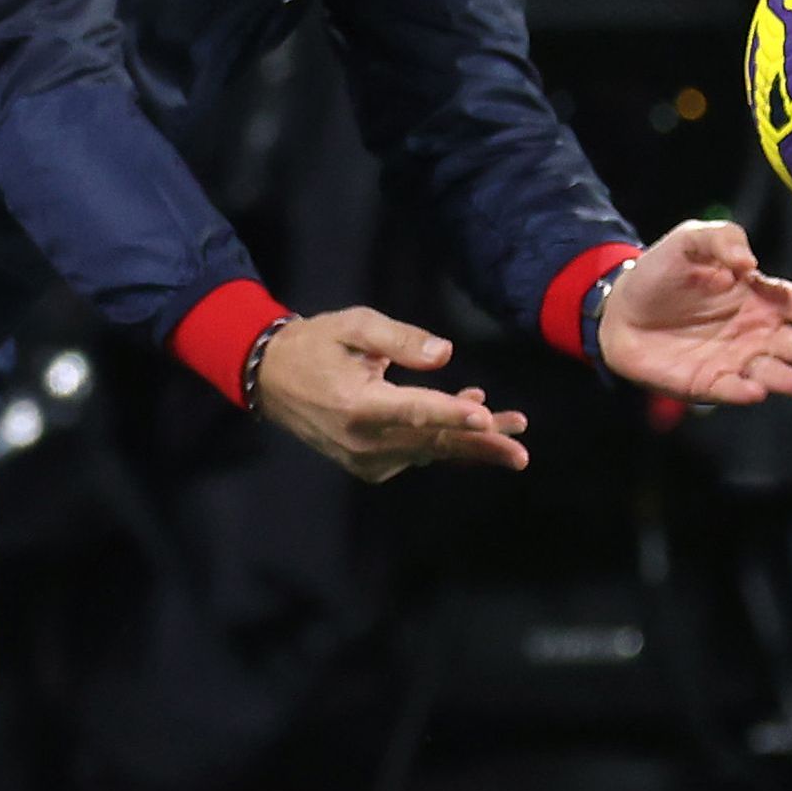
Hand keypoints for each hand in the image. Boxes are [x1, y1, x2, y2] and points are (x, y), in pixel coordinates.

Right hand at [255, 310, 531, 482]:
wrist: (270, 380)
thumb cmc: (315, 344)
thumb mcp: (354, 325)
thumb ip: (400, 340)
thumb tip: (446, 353)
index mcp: (358, 405)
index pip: (414, 411)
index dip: (453, 414)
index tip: (487, 418)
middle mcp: (363, 441)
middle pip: (432, 442)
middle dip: (481, 443)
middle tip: (521, 449)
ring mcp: (365, 459)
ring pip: (430, 450)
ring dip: (471, 441)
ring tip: (513, 427)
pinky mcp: (368, 466)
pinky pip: (416, 452)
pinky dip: (444, 439)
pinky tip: (471, 418)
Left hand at [595, 218, 791, 405]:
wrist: (618, 309)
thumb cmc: (662, 273)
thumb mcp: (691, 241)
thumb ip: (723, 240)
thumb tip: (749, 264)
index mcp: (762, 297)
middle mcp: (757, 332)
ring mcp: (735, 360)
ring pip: (774, 373)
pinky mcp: (707, 383)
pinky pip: (730, 390)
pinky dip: (744, 391)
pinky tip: (756, 389)